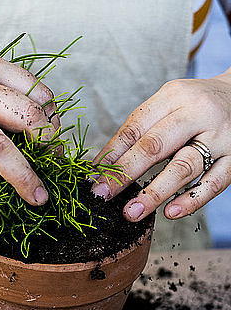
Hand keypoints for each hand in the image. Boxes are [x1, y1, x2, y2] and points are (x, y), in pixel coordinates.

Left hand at [91, 68, 230, 221]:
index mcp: (173, 97)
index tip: (91, 178)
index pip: (134, 129)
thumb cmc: (197, 106)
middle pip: (154, 146)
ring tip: (131, 212)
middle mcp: (197, 114)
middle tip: (101, 195)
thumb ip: (142, 130)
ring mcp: (219, 137)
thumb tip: (103, 166)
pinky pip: (214, 183)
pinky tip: (170, 212)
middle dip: (123, 174)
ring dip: (154, 192)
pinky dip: (191, 199)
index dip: (110, 155)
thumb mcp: (169, 104)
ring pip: (183, 166)